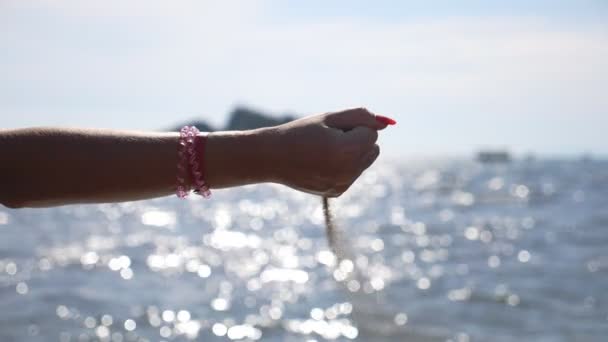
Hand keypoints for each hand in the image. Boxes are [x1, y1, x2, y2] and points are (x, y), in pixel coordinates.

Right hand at [269, 108, 392, 196]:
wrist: (272, 158)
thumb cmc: (300, 133)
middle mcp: (348, 171)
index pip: (372, 133)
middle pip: (373, 148)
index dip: (353, 127)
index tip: (331, 129)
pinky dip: (343, 166)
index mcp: (347, 151)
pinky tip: (321, 163)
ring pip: (364, 162)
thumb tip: (386, 124)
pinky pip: (352, 173)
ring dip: (352, 153)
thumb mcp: (329, 118)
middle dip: (358, 140)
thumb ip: (360, 116)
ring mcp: (343, 184)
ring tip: (324, 151)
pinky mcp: (337, 192)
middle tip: (329, 138)